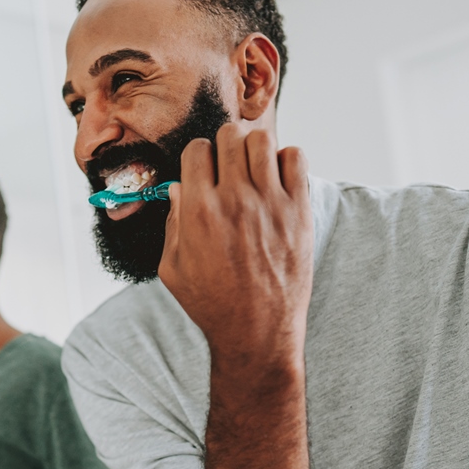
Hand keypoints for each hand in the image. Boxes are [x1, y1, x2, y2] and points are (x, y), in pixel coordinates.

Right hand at [159, 122, 313, 367]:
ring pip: (263, 139)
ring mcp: (269, 203)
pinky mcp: (298, 210)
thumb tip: (179, 188)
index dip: (199, 157)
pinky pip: (295, 157)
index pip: (197, 149)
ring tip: (255, 171)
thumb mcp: (171, 268)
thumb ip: (172, 223)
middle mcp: (233, 200)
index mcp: (198, 211)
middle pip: (229, 136)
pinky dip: (286, 160)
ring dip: (255, 149)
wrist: (256, 331)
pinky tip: (278, 181)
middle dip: (226, 147)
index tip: (205, 173)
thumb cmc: (212, 303)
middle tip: (230, 169)